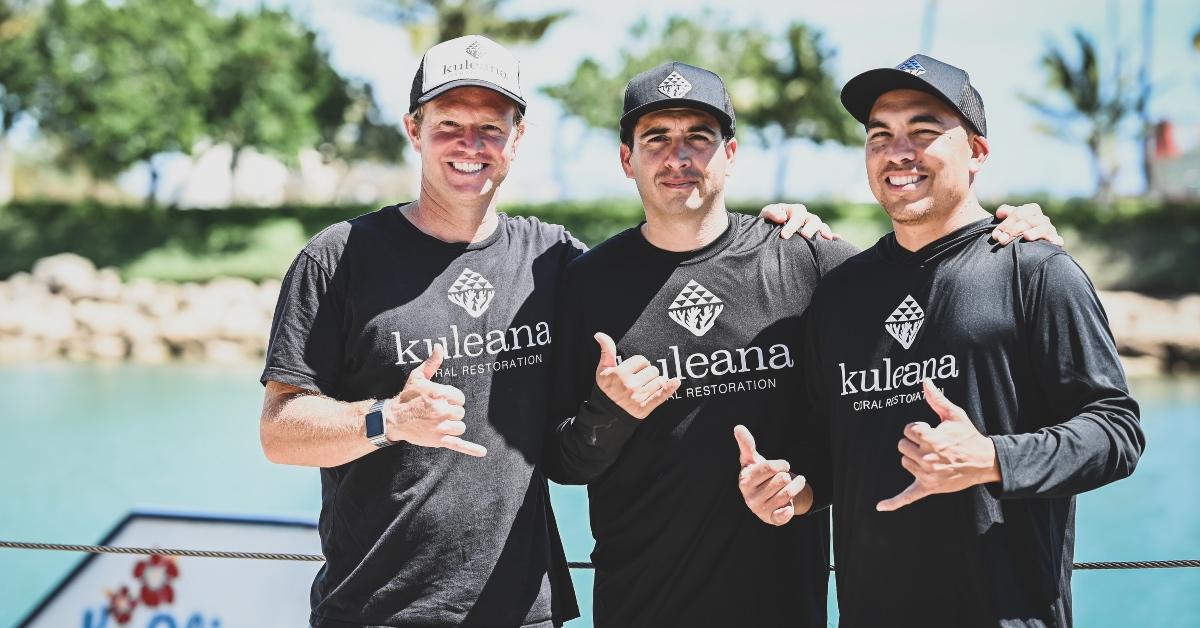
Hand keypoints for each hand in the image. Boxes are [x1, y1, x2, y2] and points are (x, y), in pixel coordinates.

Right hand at [387, 343, 485, 456]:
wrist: (393, 418)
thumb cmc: (407, 397)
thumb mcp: (417, 377)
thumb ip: (432, 363)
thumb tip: (439, 347)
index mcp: (439, 394)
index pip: (460, 398)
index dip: (452, 400)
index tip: (441, 401)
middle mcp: (440, 410)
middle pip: (461, 412)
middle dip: (451, 412)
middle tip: (436, 412)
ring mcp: (440, 426)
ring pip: (460, 426)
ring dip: (452, 426)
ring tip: (438, 423)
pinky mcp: (438, 440)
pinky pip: (458, 444)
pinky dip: (471, 449)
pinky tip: (482, 452)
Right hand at [593, 332, 679, 419]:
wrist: (606, 412)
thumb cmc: (606, 388)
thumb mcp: (603, 369)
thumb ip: (606, 351)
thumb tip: (599, 334)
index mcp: (619, 374)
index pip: (641, 360)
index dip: (639, 364)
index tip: (633, 371)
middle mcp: (628, 385)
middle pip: (652, 369)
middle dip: (648, 373)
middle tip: (639, 380)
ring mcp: (636, 397)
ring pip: (659, 380)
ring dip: (656, 382)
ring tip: (645, 388)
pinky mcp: (643, 408)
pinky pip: (660, 396)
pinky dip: (669, 388)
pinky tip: (676, 382)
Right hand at [735, 425, 808, 525]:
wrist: (768, 497)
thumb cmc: (760, 475)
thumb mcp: (753, 460)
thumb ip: (746, 445)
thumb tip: (738, 427)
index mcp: (745, 480)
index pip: (769, 468)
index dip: (781, 464)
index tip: (784, 465)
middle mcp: (750, 497)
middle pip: (781, 480)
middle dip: (787, 476)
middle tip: (785, 477)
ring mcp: (760, 510)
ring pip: (787, 494)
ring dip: (795, 487)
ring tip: (795, 484)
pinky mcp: (771, 519)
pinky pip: (783, 515)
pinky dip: (789, 509)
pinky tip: (789, 505)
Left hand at [758, 203, 840, 239]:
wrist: (768, 234)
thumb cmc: (767, 223)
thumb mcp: (765, 216)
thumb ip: (771, 212)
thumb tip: (782, 217)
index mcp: (793, 210)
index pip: (796, 215)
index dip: (792, 225)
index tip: (784, 236)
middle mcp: (805, 217)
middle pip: (812, 219)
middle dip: (809, 228)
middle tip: (805, 236)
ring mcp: (811, 226)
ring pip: (821, 226)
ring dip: (823, 231)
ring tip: (825, 238)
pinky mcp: (816, 235)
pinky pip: (827, 234)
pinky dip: (833, 236)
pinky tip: (838, 239)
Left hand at [876, 379, 999, 511]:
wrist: (985, 461)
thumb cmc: (968, 436)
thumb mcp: (954, 415)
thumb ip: (936, 399)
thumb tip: (924, 381)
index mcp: (932, 439)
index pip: (908, 430)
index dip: (918, 428)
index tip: (931, 430)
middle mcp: (928, 458)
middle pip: (902, 446)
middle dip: (914, 443)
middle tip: (933, 445)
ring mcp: (928, 475)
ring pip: (904, 462)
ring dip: (914, 458)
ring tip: (934, 457)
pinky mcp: (929, 487)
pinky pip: (908, 496)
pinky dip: (894, 502)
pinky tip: (879, 506)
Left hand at [992, 203, 1063, 245]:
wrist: (1029, 240)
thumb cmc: (1017, 228)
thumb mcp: (1011, 218)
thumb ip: (1005, 212)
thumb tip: (1000, 213)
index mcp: (1031, 209)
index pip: (1019, 213)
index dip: (1006, 223)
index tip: (995, 235)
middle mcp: (1042, 218)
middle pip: (1028, 221)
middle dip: (1013, 230)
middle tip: (1001, 240)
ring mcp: (1050, 229)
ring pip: (1043, 228)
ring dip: (1034, 232)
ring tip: (1026, 236)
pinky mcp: (1055, 240)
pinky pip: (1057, 239)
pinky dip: (1055, 240)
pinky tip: (1051, 242)